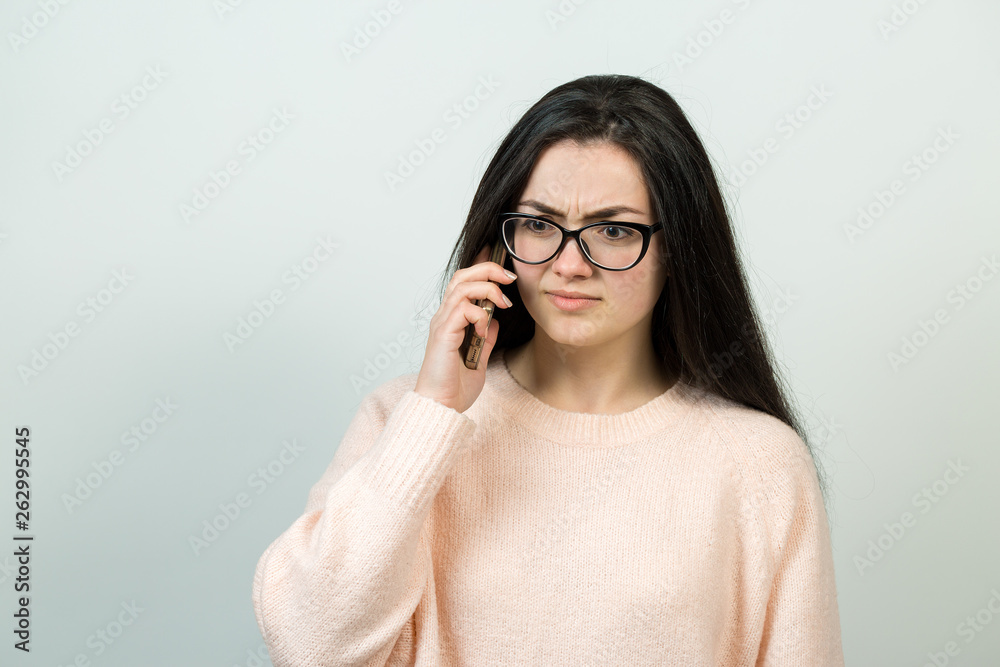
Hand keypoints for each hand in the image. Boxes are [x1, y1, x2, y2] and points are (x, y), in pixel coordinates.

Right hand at [414, 244, 515, 412]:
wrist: (440, 407)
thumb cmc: (454, 388)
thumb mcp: (477, 359)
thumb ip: (485, 339)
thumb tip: (494, 322)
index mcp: (451, 321)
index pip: (464, 283)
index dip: (482, 268)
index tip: (503, 266)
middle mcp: (444, 317)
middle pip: (462, 276)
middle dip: (488, 269)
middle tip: (510, 277)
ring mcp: (442, 324)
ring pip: (462, 287)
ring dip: (488, 289)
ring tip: (504, 302)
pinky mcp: (443, 334)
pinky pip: (462, 309)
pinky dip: (479, 314)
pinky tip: (484, 330)